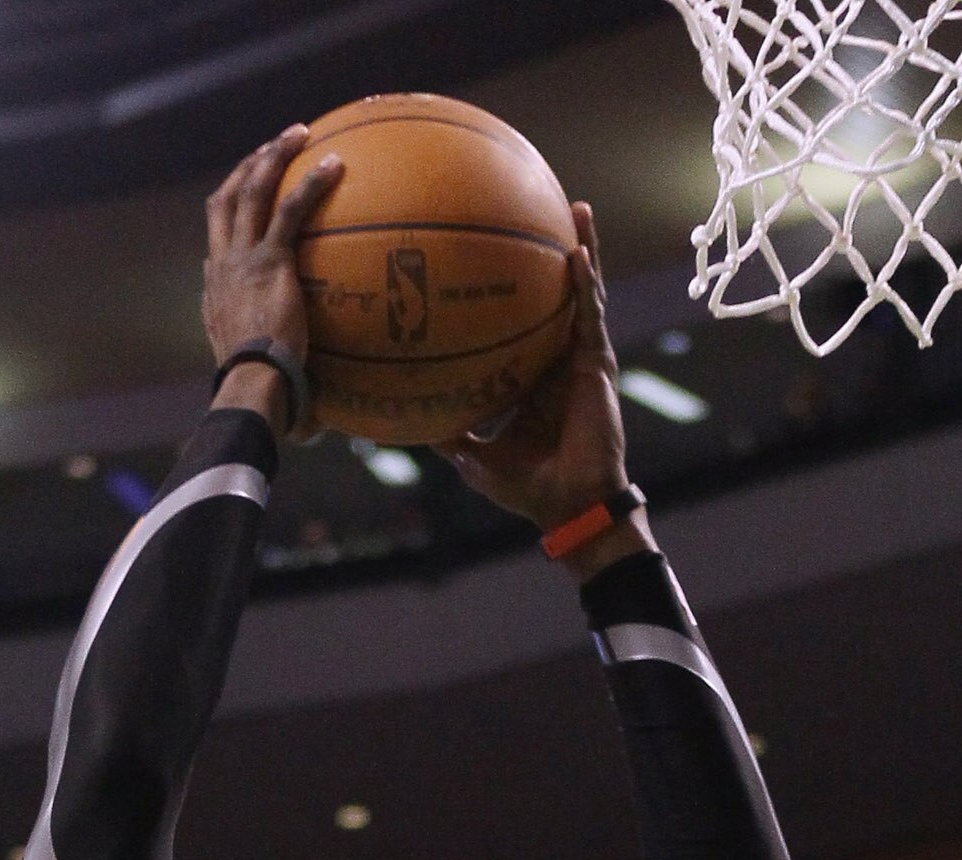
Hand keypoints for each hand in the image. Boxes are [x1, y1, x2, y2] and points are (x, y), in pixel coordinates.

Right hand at [203, 125, 344, 432]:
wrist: (250, 389)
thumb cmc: (259, 399)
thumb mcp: (265, 384)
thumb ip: (286, 384)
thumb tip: (316, 425)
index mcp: (215, 297)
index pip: (217, 250)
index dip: (230, 224)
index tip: (249, 209)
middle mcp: (221, 270)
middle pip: (224, 203)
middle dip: (246, 170)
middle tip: (270, 151)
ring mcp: (241, 261)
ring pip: (249, 191)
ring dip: (271, 157)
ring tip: (298, 135)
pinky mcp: (268, 260)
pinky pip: (290, 209)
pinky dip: (310, 182)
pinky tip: (335, 164)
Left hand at [437, 203, 637, 540]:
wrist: (566, 506)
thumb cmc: (527, 487)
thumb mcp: (473, 457)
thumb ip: (448, 434)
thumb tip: (407, 421)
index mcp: (537, 376)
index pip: (530, 321)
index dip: (524, 288)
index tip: (503, 253)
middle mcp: (561, 360)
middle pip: (561, 294)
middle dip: (558, 252)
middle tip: (547, 207)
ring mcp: (582, 360)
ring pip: (585, 294)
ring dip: (583, 250)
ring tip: (577, 210)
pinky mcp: (596, 366)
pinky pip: (590, 318)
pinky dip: (585, 286)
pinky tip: (577, 255)